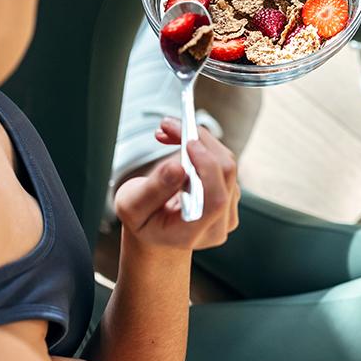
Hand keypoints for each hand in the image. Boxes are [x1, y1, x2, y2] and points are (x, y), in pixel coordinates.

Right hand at [114, 118, 239, 250]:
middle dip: (200, 142)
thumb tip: (177, 167)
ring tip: (168, 132)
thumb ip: (153, 190)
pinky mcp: (229, 197)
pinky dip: (203, 148)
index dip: (207, 167)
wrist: (155, 234)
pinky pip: (223, 165)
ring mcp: (227, 213)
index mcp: (191, 234)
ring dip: (199, 141)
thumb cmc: (141, 222)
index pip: (214, 200)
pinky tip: (180, 144)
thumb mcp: (131, 207)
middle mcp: (216, 226)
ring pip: (226, 165)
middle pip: (225, 175)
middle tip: (169, 125)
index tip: (187, 143)